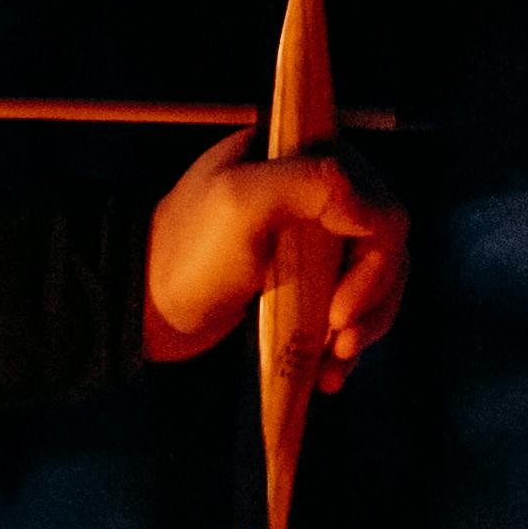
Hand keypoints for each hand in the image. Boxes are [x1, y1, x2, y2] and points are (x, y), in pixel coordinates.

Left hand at [142, 132, 408, 388]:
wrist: (143, 307)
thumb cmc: (186, 252)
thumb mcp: (241, 204)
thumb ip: (311, 184)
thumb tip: (379, 213)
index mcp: (303, 158)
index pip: (377, 200)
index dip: (375, 258)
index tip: (341, 309)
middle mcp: (313, 191)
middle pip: (384, 243)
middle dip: (374, 298)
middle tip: (343, 342)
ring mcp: (310, 236)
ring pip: (376, 278)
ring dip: (367, 323)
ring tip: (336, 362)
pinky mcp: (304, 277)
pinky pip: (350, 302)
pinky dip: (348, 336)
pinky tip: (329, 370)